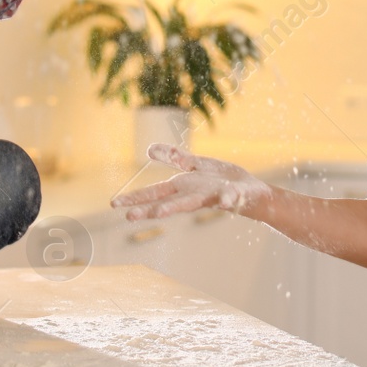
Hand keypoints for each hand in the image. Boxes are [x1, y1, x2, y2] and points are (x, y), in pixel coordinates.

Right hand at [111, 144, 269, 219]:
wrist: (252, 192)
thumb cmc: (222, 180)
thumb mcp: (196, 166)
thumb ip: (175, 158)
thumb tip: (149, 149)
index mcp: (183, 187)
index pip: (155, 193)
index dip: (135, 198)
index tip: (114, 204)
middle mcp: (194, 194)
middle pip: (168, 202)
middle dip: (149, 208)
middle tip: (128, 217)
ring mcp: (212, 196)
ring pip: (192, 202)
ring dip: (176, 207)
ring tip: (160, 213)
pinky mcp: (233, 196)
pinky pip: (230, 197)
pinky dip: (227, 199)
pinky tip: (226, 200)